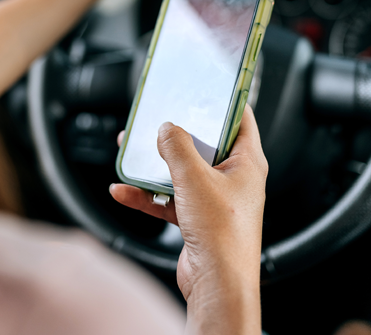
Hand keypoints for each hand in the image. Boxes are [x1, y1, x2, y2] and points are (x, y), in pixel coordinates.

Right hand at [110, 106, 267, 334]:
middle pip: (203, 145)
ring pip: (182, 172)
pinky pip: (168, 199)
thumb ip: (176, 147)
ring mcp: (215, 200)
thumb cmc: (223, 234)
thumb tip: (166, 128)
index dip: (223, 100)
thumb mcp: (194, 178)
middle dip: (175, 134)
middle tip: (156, 120)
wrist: (218, 283)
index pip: (240, 119)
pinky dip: (146, 195)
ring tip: (130, 153)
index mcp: (247, 162)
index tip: (204, 87)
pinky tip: (123, 190)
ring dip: (154, 165)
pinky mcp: (197, 219)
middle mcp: (234, 179)